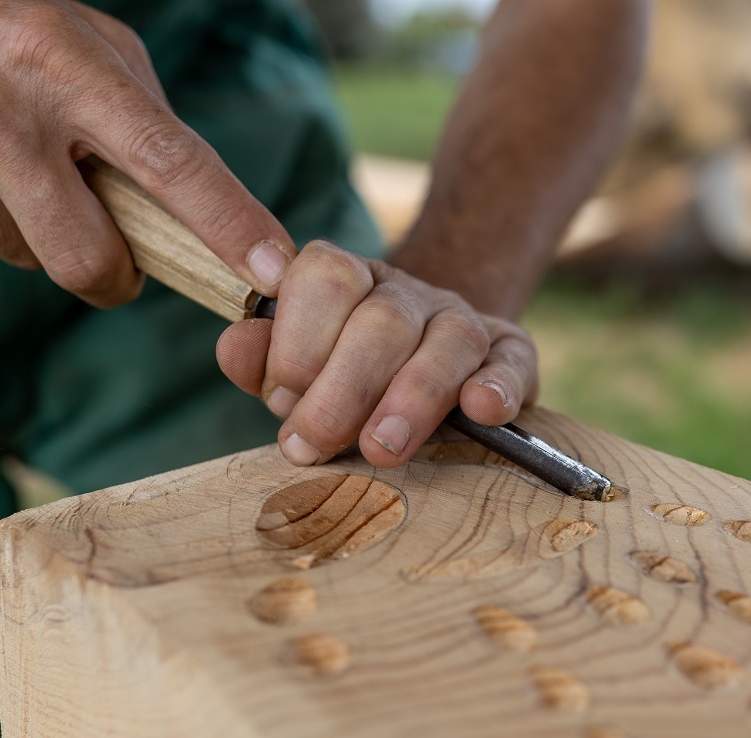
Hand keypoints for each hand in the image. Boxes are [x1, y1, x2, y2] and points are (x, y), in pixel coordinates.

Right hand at [0, 0, 294, 306]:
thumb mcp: (82, 41)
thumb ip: (142, 119)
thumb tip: (202, 211)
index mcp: (65, 68)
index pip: (168, 163)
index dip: (228, 224)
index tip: (272, 271)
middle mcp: (0, 116)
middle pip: (91, 261)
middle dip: (115, 273)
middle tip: (115, 250)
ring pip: (30, 258)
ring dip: (37, 229)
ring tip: (8, 157)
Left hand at [214, 242, 540, 467]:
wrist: (422, 383)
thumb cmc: (342, 384)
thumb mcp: (293, 371)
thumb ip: (260, 358)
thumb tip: (237, 346)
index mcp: (348, 281)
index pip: (327, 276)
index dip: (300, 338)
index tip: (283, 394)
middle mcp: (407, 294)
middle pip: (384, 320)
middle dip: (344, 389)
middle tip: (313, 445)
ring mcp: (464, 322)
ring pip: (450, 339)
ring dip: (413, 398)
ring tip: (383, 449)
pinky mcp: (511, 357)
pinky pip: (513, 363)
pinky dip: (498, 386)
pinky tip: (481, 410)